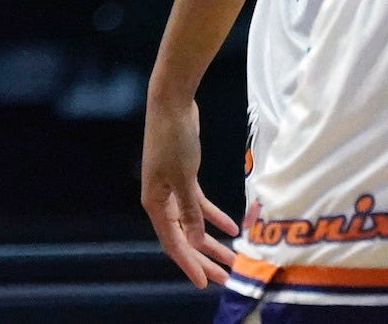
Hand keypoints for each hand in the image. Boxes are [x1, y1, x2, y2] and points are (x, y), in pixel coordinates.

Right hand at [141, 88, 238, 286]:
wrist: (171, 104)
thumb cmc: (174, 140)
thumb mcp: (184, 178)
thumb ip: (190, 211)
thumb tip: (197, 241)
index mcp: (154, 202)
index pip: (172, 242)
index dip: (188, 264)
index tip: (204, 283)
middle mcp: (160, 199)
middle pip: (183, 237)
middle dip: (204, 258)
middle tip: (225, 277)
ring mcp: (171, 188)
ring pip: (193, 223)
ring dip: (211, 241)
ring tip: (232, 259)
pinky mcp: (183, 177)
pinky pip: (198, 204)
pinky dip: (214, 216)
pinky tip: (232, 227)